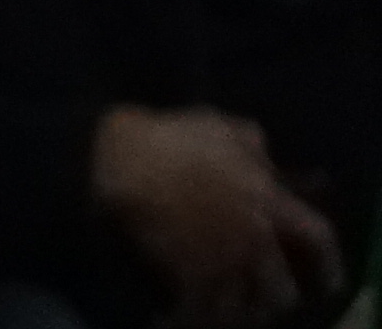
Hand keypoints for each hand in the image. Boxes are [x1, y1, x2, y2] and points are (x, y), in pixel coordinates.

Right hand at [95, 106, 340, 325]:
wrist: (109, 159)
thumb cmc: (165, 137)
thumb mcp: (217, 126)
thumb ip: (252, 146)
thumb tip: (271, 163)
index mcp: (267, 200)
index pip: (318, 240)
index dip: (326, 261)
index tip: (322, 275)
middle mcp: (251, 237)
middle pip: (280, 290)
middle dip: (275, 296)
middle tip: (267, 297)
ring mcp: (216, 259)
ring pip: (243, 307)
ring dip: (239, 310)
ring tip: (229, 307)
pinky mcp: (182, 274)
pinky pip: (200, 308)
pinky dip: (197, 313)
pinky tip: (188, 309)